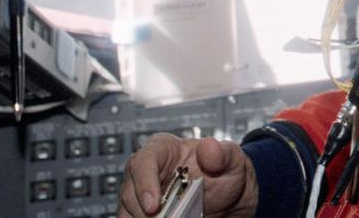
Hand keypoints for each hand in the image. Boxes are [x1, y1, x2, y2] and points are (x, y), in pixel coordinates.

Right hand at [119, 134, 258, 217]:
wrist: (225, 197)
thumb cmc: (224, 171)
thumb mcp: (230, 159)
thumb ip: (222, 153)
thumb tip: (209, 147)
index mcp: (161, 149)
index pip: (142, 162)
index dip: (144, 184)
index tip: (154, 205)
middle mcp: (144, 172)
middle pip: (130, 194)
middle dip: (146, 212)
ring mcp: (139, 196)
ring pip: (128, 214)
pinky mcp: (140, 215)